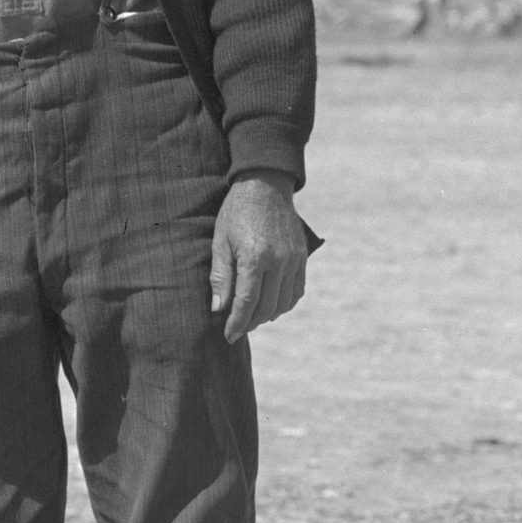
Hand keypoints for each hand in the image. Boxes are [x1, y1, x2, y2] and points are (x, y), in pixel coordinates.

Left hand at [210, 171, 307, 343]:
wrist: (265, 186)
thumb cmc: (236, 212)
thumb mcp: (220, 241)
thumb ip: (221, 276)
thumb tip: (219, 309)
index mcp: (255, 257)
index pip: (247, 302)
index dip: (237, 323)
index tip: (229, 336)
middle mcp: (278, 261)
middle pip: (267, 306)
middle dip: (251, 322)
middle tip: (237, 329)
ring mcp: (294, 259)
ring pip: (284, 302)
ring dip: (268, 315)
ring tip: (252, 318)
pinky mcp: (302, 257)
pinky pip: (297, 290)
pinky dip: (284, 303)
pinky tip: (271, 306)